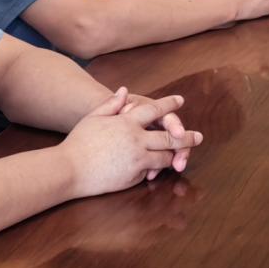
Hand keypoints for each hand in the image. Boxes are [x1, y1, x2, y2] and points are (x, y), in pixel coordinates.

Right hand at [62, 87, 201, 197]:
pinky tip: (157, 170)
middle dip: (187, 137)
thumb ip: (111, 104)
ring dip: (173, 156)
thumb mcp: (94, 118)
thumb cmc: (78, 142)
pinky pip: (150, 172)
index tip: (180, 100)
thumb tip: (125, 91)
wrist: (69, 169)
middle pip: (169, 137)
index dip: (169, 104)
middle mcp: (136, 139)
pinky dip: (153, 170)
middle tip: (199, 137)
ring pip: (164, 156)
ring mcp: (137, 159)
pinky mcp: (134, 176)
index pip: (155, 110)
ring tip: (182, 156)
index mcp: (127, 122)